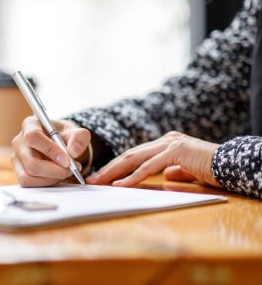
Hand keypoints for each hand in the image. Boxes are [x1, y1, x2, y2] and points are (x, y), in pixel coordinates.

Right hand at [11, 116, 90, 186]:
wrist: (59, 144)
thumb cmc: (64, 135)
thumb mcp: (75, 131)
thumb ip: (79, 138)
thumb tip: (74, 152)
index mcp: (30, 125)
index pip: (33, 137)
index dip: (50, 150)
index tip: (67, 160)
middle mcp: (19, 142)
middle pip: (31, 162)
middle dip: (54, 171)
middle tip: (71, 170)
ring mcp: (16, 158)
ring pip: (28, 177)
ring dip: (51, 179)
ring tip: (65, 173)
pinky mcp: (18, 172)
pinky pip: (29, 184)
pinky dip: (46, 184)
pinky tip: (56, 177)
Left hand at [87, 131, 219, 186]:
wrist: (234, 165)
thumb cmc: (213, 169)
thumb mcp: (188, 170)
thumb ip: (174, 171)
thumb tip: (166, 176)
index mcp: (165, 143)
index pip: (134, 155)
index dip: (116, 166)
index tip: (101, 177)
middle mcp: (165, 140)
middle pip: (129, 155)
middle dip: (108, 168)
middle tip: (91, 179)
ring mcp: (170, 144)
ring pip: (134, 158)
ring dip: (114, 172)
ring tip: (99, 182)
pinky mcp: (176, 152)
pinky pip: (149, 167)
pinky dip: (133, 176)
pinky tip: (121, 184)